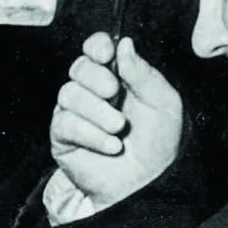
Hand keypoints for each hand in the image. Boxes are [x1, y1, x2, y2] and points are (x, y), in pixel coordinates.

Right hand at [50, 34, 182, 214]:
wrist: (148, 183)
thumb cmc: (158, 142)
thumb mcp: (163, 103)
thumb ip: (144, 73)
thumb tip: (125, 44)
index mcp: (117, 77)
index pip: (96, 49)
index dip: (97, 46)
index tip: (106, 53)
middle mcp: (93, 91)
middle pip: (79, 68)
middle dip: (96, 78)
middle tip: (114, 92)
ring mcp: (76, 113)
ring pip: (69, 94)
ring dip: (97, 111)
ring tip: (119, 128)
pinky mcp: (63, 137)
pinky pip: (65, 123)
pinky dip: (91, 133)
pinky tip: (112, 145)